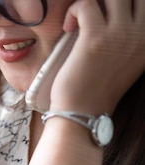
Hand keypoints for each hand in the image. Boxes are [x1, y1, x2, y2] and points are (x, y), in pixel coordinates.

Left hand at [51, 0, 144, 114]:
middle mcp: (142, 34)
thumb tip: (114, 8)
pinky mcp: (95, 39)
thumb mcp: (127, 59)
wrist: (82, 111)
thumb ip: (131, 34)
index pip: (144, 3)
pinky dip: (74, 10)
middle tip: (94, 13)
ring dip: (92, 1)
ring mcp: (120, 35)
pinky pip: (86, 5)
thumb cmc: (98, 85)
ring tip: (81, 19)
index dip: (125, 2)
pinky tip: (69, 27)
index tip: (107, 12)